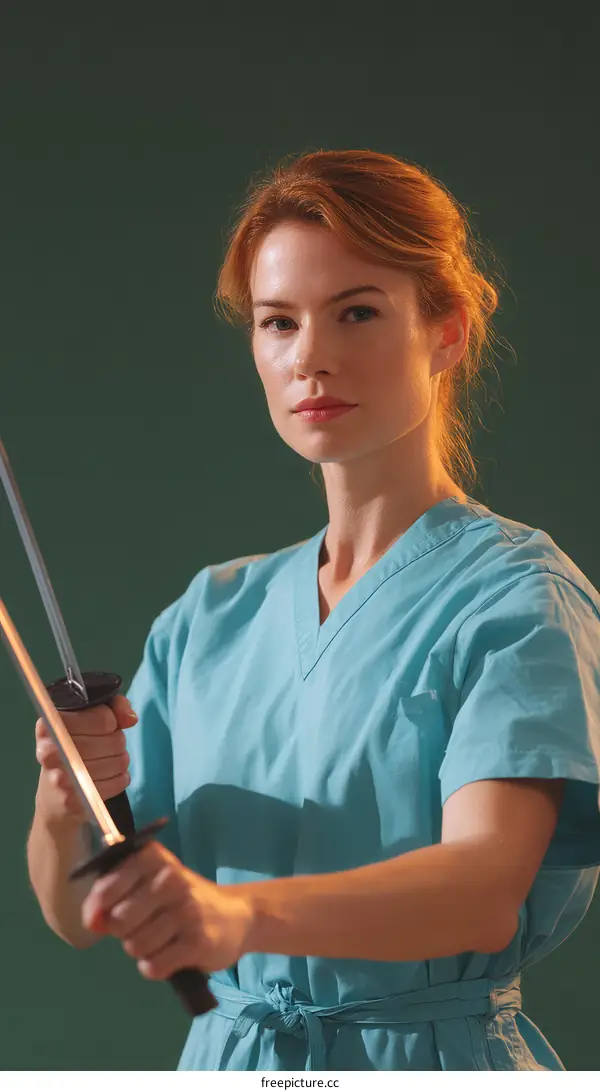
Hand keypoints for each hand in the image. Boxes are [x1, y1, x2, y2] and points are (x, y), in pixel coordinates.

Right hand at [35, 695, 137, 823]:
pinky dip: (120, 778)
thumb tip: (130, 718)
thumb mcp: (87, 718)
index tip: (105, 726)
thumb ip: (113, 707)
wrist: (52, 797)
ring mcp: (60, 777)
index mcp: (50, 724)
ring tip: (107, 760)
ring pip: (118, 762)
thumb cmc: (73, 749)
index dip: (111, 721)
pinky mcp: (74, 800)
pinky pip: (117, 783)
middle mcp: (50, 750)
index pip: (103, 718)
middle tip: (107, 746)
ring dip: (120, 760)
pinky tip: (107, 776)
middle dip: (117, 742)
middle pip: (113, 740)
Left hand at [81, 841, 254, 977]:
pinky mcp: (198, 942)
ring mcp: (187, 910)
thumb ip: (112, 897)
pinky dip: (156, 967)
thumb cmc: (180, 899)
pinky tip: (172, 954)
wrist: (236, 916)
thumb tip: (92, 922)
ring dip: (142, 950)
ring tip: (162, 938)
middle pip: (118, 920)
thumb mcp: (148, 884)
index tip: (107, 914)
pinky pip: (153, 966)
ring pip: (134, 946)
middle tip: (145, 925)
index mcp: (154, 858)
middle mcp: (171, 879)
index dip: (99, 908)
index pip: (106, 887)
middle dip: (124, 931)